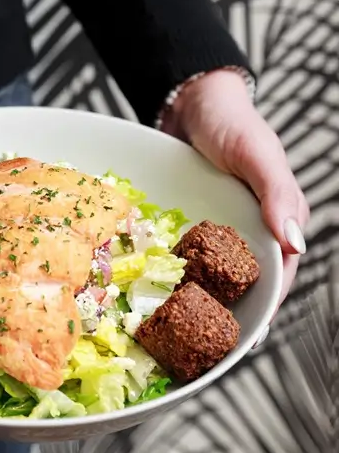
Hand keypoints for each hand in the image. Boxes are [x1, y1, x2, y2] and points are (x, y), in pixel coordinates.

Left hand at [162, 70, 308, 336]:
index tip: (244, 343)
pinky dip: (177, 276)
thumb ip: (278, 196)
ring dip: (201, 302)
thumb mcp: (257, 155)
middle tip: (204, 351)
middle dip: (229, 316)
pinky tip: (157, 296)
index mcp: (278, 220)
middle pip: (245, 284)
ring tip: (179, 335)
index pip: (278, 277)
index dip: (263, 310)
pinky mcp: (193, 223)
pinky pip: (187, 256)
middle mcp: (251, 230)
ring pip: (215, 275)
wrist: (191, 101)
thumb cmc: (232, 123)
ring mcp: (221, 229)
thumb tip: (296, 247)